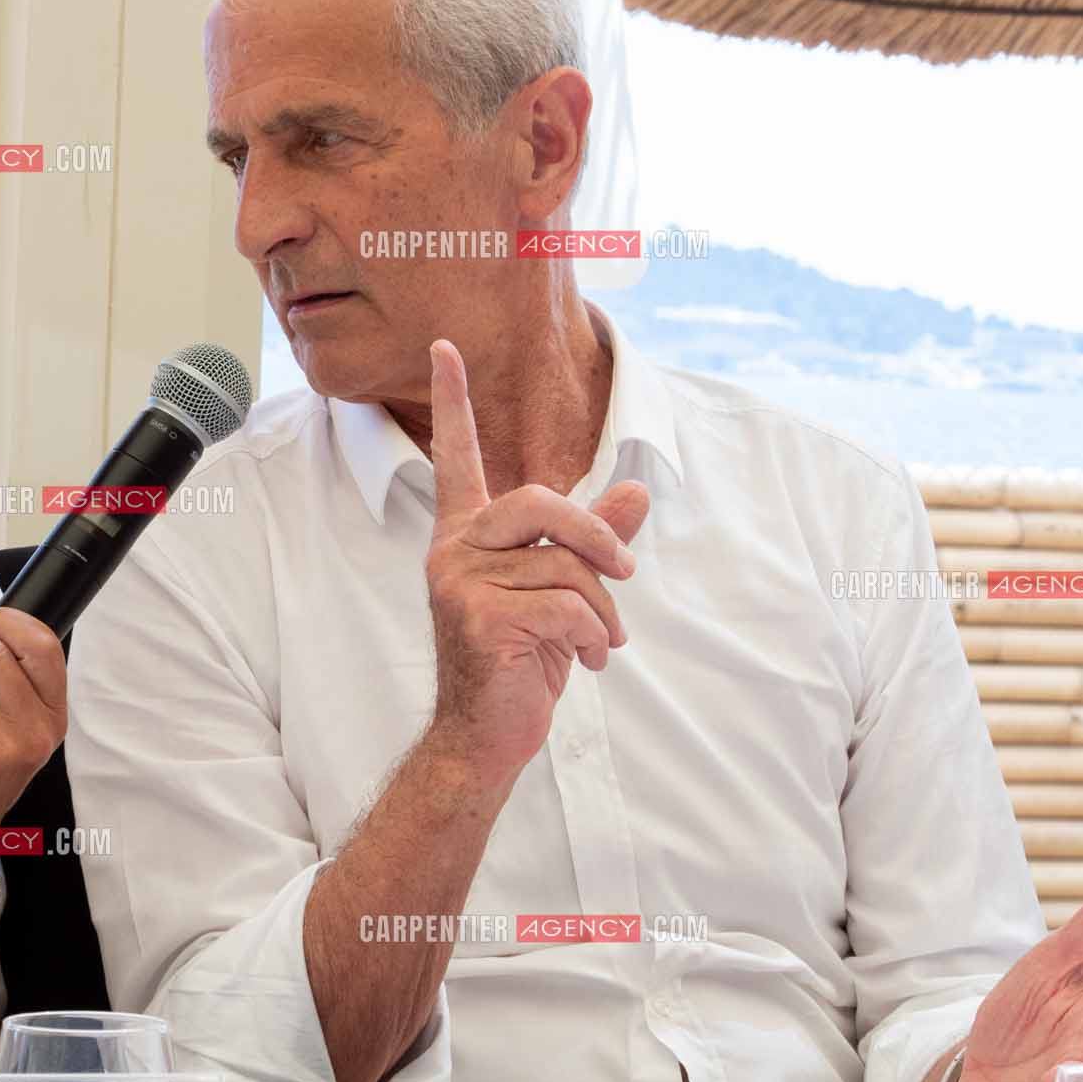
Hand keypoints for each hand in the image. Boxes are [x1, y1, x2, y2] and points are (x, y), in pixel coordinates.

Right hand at [421, 338, 649, 784]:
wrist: (485, 734)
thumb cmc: (521, 658)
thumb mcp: (562, 592)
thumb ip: (593, 540)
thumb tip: (637, 489)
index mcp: (467, 534)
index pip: (458, 457)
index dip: (453, 403)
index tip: (445, 347)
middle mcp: (454, 549)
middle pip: (541, 503)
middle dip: (597, 536)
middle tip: (626, 572)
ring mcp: (461, 583)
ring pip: (566, 568)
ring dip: (603, 612)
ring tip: (600, 644)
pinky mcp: (480, 619)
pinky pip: (568, 608)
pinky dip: (595, 638)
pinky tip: (586, 663)